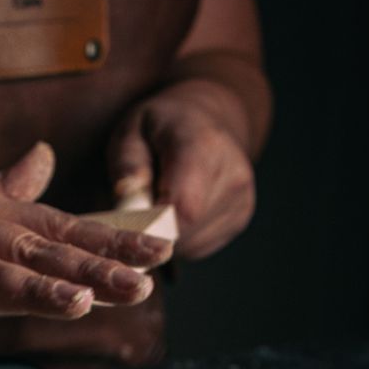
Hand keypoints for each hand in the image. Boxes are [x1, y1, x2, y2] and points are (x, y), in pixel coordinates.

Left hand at [107, 80, 256, 259]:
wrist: (203, 121)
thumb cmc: (158, 128)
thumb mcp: (131, 131)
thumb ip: (127, 162)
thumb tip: (126, 193)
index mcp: (204, 146)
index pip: (182, 207)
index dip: (151, 224)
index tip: (130, 220)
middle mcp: (233, 174)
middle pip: (185, 230)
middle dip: (153, 229)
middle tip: (140, 205)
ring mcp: (241, 199)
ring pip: (190, 244)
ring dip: (165, 235)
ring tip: (160, 201)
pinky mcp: (240, 218)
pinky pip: (199, 247)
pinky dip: (180, 237)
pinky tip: (177, 210)